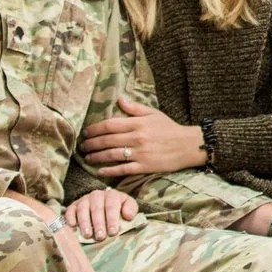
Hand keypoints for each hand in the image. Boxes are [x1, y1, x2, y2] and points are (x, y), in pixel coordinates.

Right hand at [67, 187, 137, 241]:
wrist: (104, 203)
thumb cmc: (118, 208)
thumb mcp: (128, 206)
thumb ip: (131, 209)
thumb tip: (127, 215)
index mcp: (112, 195)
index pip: (112, 206)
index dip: (112, 219)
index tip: (113, 232)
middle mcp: (97, 195)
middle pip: (97, 209)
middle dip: (99, 224)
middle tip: (100, 237)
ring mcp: (84, 199)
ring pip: (83, 209)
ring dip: (85, 223)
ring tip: (88, 235)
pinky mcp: (74, 205)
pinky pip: (70, 210)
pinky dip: (70, 218)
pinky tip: (72, 227)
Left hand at [82, 96, 206, 177]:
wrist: (188, 145)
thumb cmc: (170, 129)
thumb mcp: (154, 114)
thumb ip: (135, 108)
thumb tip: (119, 99)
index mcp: (138, 123)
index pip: (110, 125)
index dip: (95, 129)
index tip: (86, 132)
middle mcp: (137, 137)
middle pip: (107, 140)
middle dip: (91, 144)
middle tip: (82, 146)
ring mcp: (140, 153)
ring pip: (111, 155)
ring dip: (97, 157)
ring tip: (88, 158)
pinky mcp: (144, 166)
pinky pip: (122, 169)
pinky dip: (110, 170)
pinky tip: (100, 171)